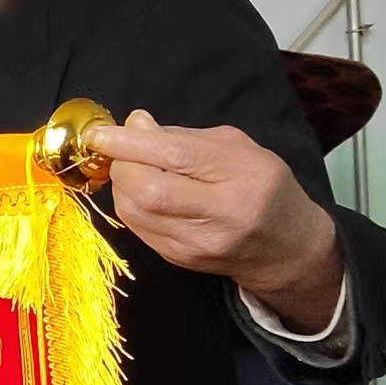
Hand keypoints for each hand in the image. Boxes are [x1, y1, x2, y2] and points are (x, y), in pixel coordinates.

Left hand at [86, 109, 343, 330]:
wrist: (286, 248)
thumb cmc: (263, 186)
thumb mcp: (237, 148)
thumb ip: (184, 135)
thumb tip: (135, 124)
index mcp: (242, 174)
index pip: (175, 155)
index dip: (130, 143)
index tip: (99, 132)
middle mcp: (222, 213)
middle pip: (149, 189)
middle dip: (122, 165)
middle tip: (121, 151)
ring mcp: (199, 242)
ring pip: (136, 212)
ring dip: (122, 185)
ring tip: (134, 170)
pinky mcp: (180, 259)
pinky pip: (138, 228)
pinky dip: (130, 205)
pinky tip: (142, 193)